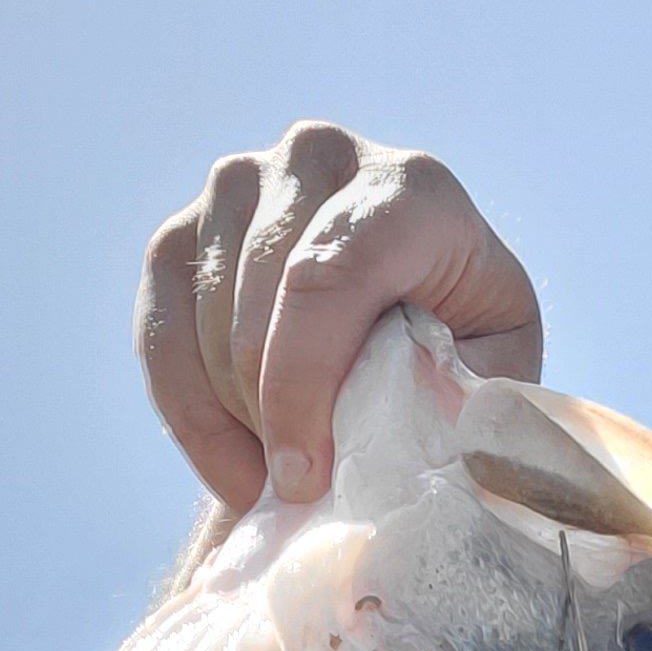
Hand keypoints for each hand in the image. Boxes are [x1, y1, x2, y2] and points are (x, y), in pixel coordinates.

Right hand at [135, 124, 542, 513]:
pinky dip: (190, 416)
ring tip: (284, 477)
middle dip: (272, 417)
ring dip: (237, 420)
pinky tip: (237, 468)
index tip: (304, 480)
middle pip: (259, 307)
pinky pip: (159, 335)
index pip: (328, 277)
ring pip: (208, 324)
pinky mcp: (185, 230)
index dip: (303, 388)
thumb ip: (465, 399)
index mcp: (409, 189)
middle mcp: (318, 158)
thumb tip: (423, 422)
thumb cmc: (462, 354)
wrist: (413, 318)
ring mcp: (241, 184)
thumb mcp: (492, 375)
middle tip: (302, 492)